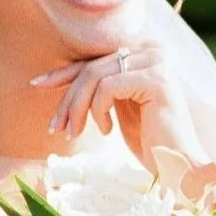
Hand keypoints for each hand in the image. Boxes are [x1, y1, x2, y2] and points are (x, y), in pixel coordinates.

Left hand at [33, 39, 194, 163]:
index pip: (95, 58)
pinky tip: (108, 131)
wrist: (179, 166)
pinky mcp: (156, 79)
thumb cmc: (150, 141)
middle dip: (67, 99)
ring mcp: (157, 62)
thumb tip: (59, 75)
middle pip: (92, 67)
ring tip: (73, 133)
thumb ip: (99, 85)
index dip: (64, 73)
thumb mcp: (117, 106)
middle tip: (55, 127)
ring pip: (95, 76)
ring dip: (77, 108)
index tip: (36, 85)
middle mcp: (154, 50)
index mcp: (146, 51)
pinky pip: (107, 88)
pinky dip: (98, 111)